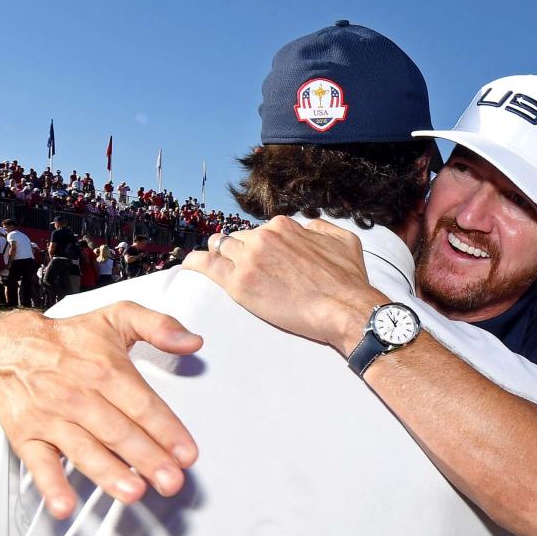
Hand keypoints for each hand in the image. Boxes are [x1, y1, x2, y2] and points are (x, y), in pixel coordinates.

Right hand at [0, 305, 203, 517]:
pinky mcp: (27, 436)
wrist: (7, 348)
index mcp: (105, 369)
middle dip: (147, 458)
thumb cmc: (70, 338)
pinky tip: (65, 506)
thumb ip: (159, 325)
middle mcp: (78, 395)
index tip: (187, 454)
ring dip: (108, 473)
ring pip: (84, 449)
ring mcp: (51, 418)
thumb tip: (193, 341)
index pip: (142, 405)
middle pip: (118, 432)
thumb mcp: (117, 317)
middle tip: (172, 482)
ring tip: (133, 493)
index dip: (167, 430)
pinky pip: (39, 463)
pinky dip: (51, 485)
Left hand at [182, 217, 381, 354]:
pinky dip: (195, 263)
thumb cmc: (347, 280)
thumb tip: (308, 227)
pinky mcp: (239, 283)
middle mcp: (263, 237)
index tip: (261, 258)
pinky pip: (206, 265)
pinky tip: (188, 266)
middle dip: (238, 251)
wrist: (344, 308)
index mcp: (283, 226)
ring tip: (215, 267)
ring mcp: (249, 259)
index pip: (259, 231)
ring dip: (218, 256)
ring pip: (220, 248)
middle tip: (242, 267)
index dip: (259, 246)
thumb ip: (321, 228)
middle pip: (237, 238)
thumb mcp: (344, 240)